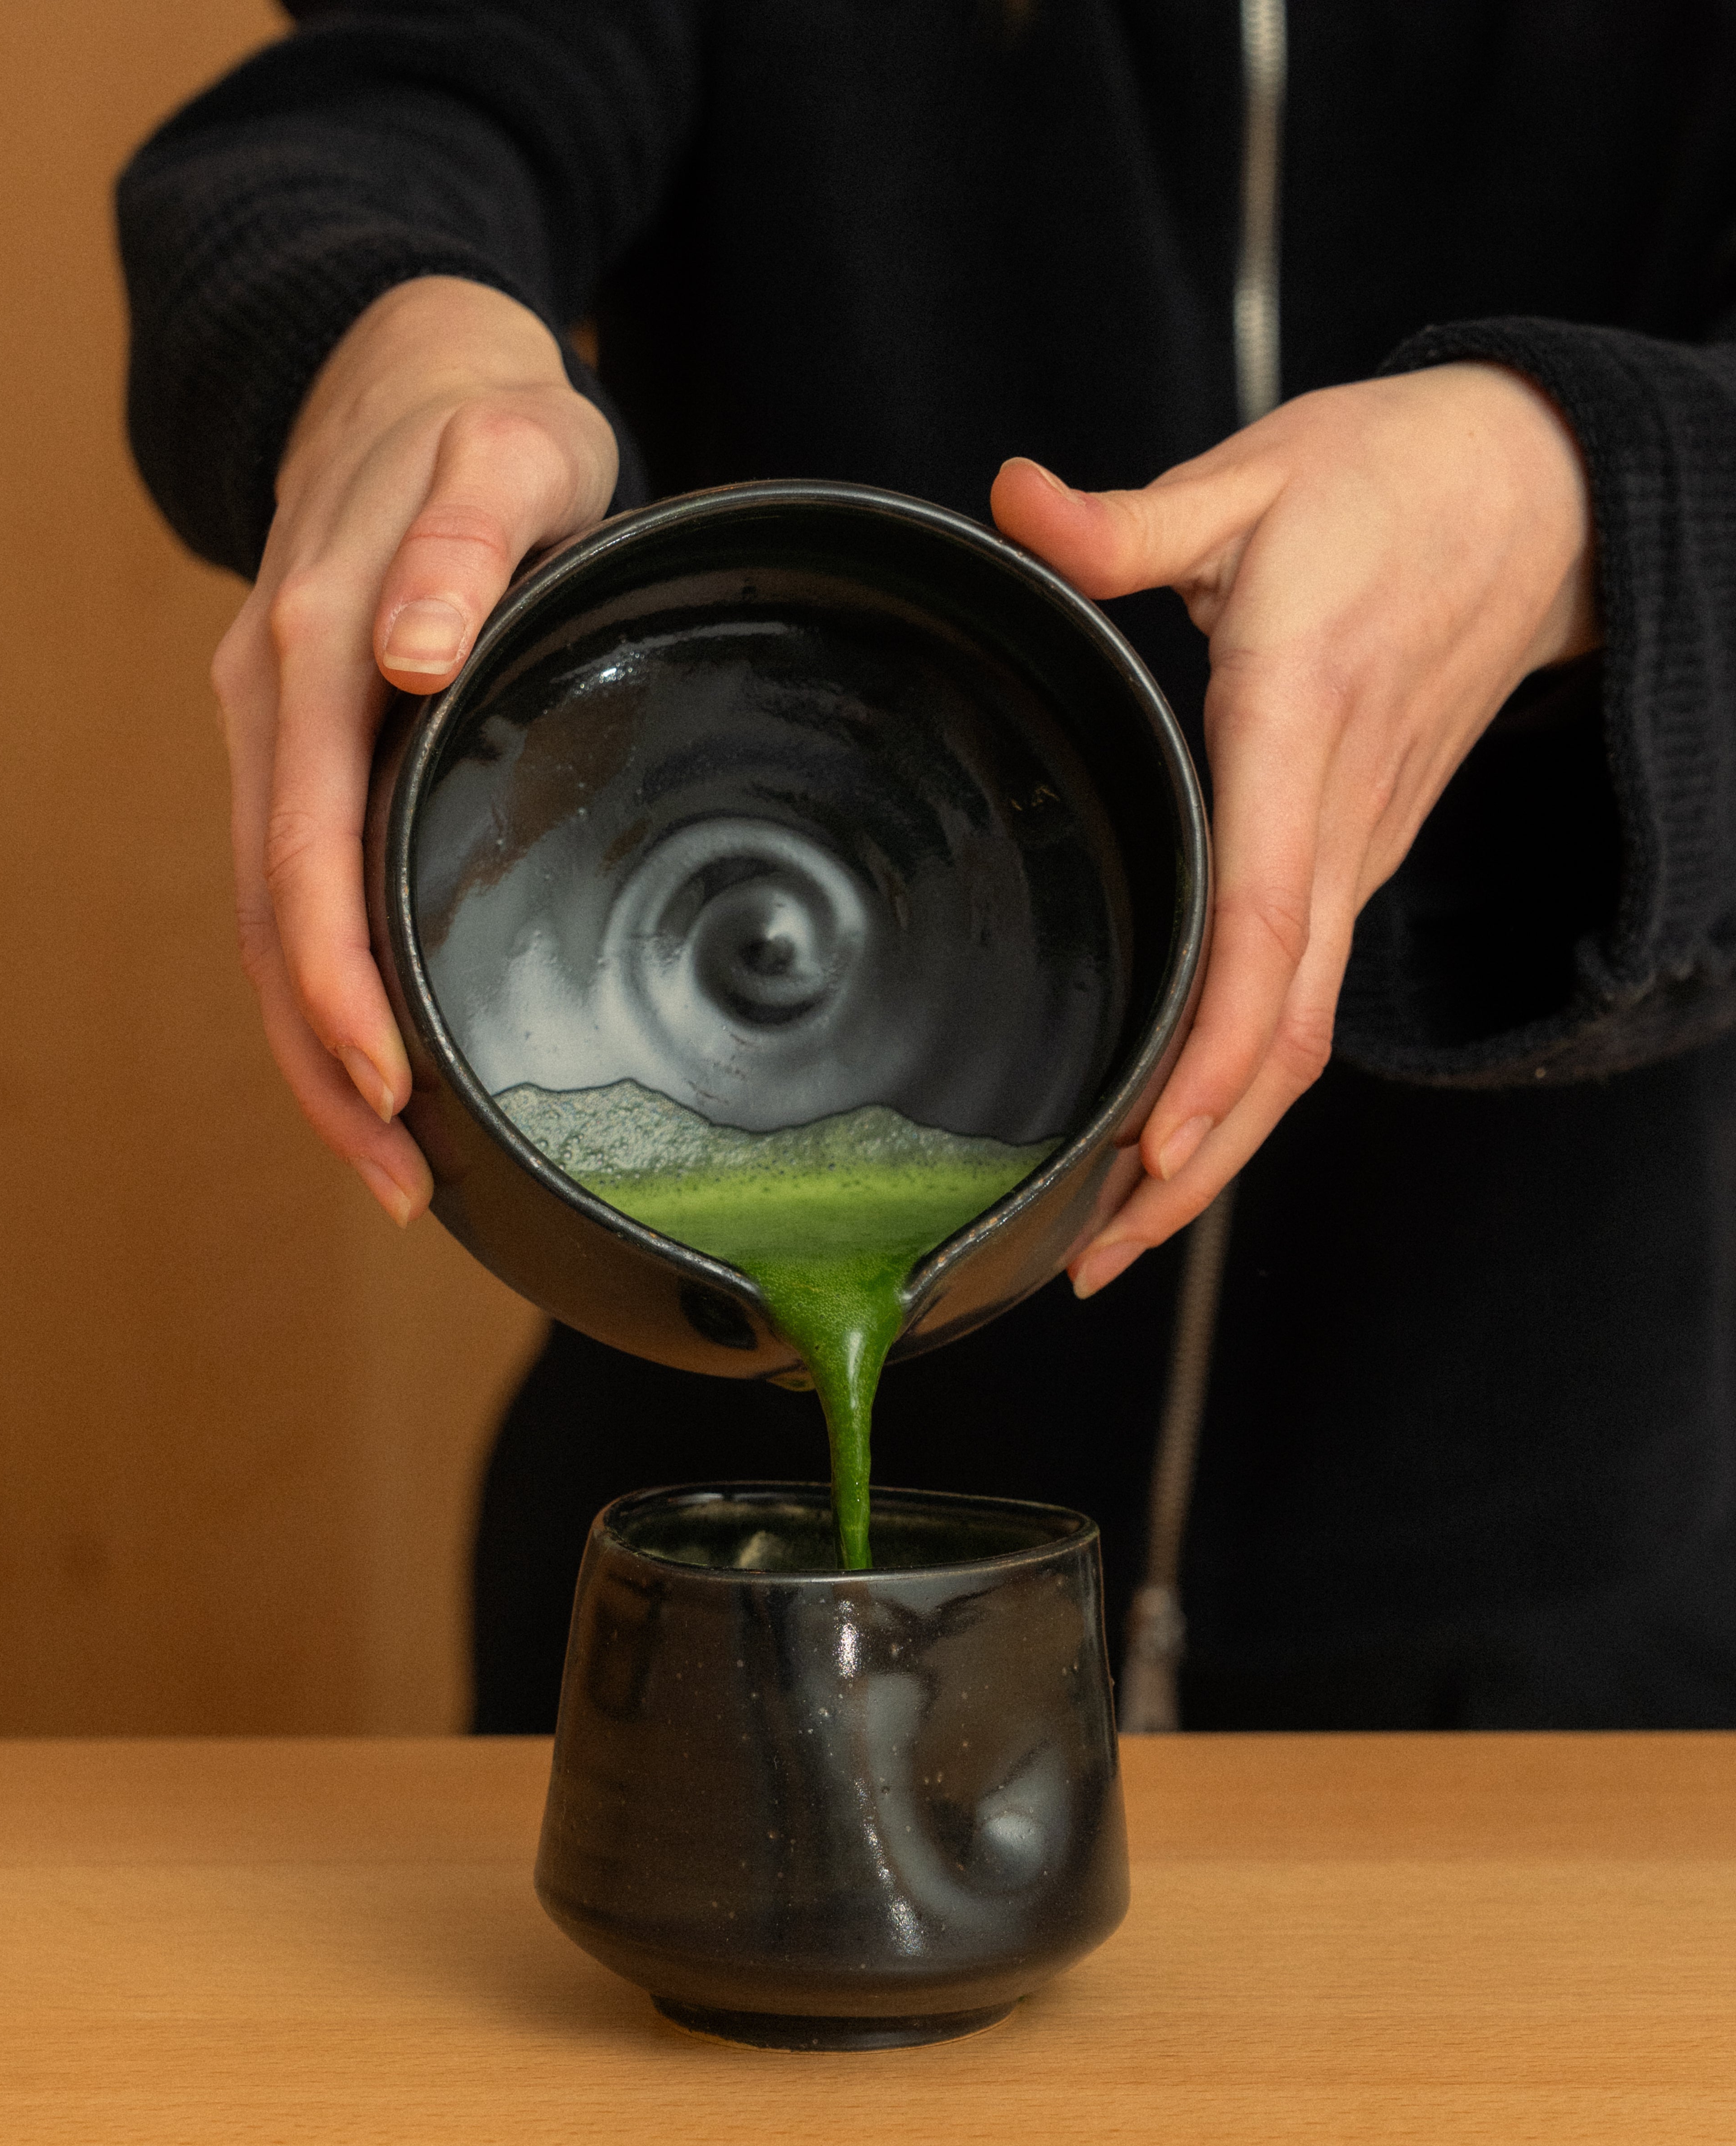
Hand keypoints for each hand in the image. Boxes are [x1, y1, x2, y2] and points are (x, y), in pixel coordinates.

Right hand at [211, 277, 618, 1222]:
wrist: (406, 376)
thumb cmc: (486, 423)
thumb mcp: (511, 449)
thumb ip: (466, 540)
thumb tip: (413, 653)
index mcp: (317, 647)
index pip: (309, 846)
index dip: (340, 978)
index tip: (392, 1084)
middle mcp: (274, 705)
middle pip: (275, 918)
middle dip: (329, 1062)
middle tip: (405, 1185)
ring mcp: (274, 736)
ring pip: (272, 925)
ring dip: (319, 1053)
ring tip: (394, 1169)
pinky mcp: (297, 752)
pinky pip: (294, 893)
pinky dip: (324, 990)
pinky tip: (374, 1066)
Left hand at [990, 362, 1598, 1295]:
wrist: (1545, 496)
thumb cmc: (1391, 483)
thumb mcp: (1255, 477)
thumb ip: (1127, 519)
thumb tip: (1014, 498)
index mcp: (1300, 723)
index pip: (1264, 914)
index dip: (1215, 1040)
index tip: (1156, 1139)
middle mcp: (1340, 819)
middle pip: (1283, 1027)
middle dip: (1199, 1157)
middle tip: (1094, 1254)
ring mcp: (1358, 852)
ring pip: (1299, 1034)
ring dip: (1220, 1145)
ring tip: (1121, 1232)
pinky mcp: (1356, 858)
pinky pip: (1303, 998)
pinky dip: (1245, 1082)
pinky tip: (1182, 1132)